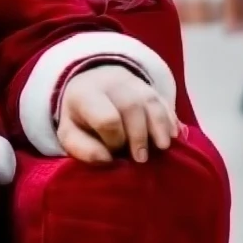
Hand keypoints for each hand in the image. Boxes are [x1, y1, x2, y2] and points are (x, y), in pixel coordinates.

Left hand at [57, 64, 178, 164]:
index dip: (114, 139)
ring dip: (159, 128)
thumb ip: (82, 148)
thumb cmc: (80, 117)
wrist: (91, 84)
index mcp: (84, 95)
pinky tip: (172, 136)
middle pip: (131, 107)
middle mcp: (109, 83)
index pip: (106, 118)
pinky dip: (170, 120)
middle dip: (139, 136)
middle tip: (140, 159)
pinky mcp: (149, 87)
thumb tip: (107, 160)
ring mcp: (132, 82)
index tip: (113, 152)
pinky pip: (163, 101)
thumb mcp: (69, 133)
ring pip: (150, 102)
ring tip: (161, 148)